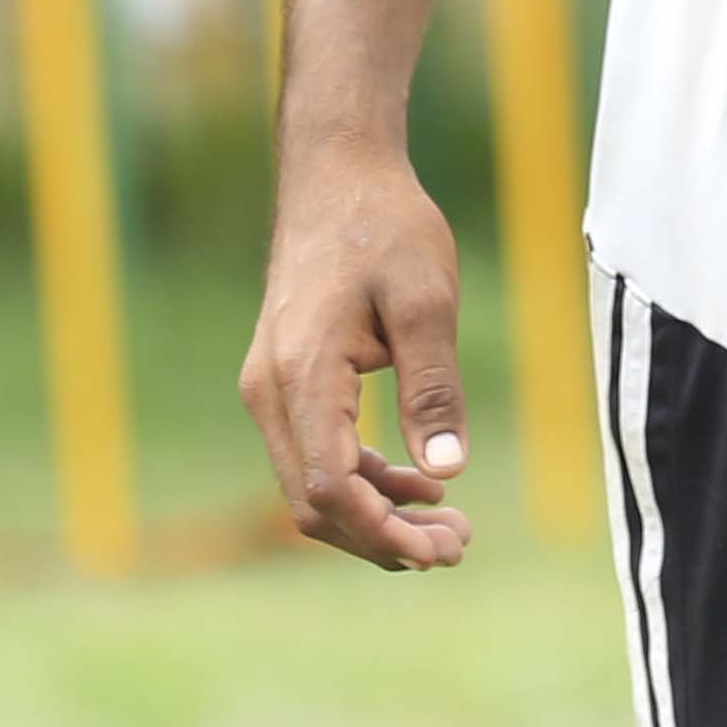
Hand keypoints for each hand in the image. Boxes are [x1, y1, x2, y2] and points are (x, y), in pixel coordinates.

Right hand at [239, 146, 478, 569]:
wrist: (336, 174)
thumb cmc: (385, 227)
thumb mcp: (427, 301)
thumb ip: (434, 389)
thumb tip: (447, 474)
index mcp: (301, 374)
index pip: (328, 486)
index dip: (382, 533)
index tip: (441, 552)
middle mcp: (270, 391)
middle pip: (312, 502)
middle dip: (382, 539)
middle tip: (457, 547)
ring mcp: (270, 388)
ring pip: (310, 486)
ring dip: (374, 517)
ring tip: (448, 527)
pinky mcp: (284, 383)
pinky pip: (315, 455)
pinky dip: (362, 482)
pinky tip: (419, 485)